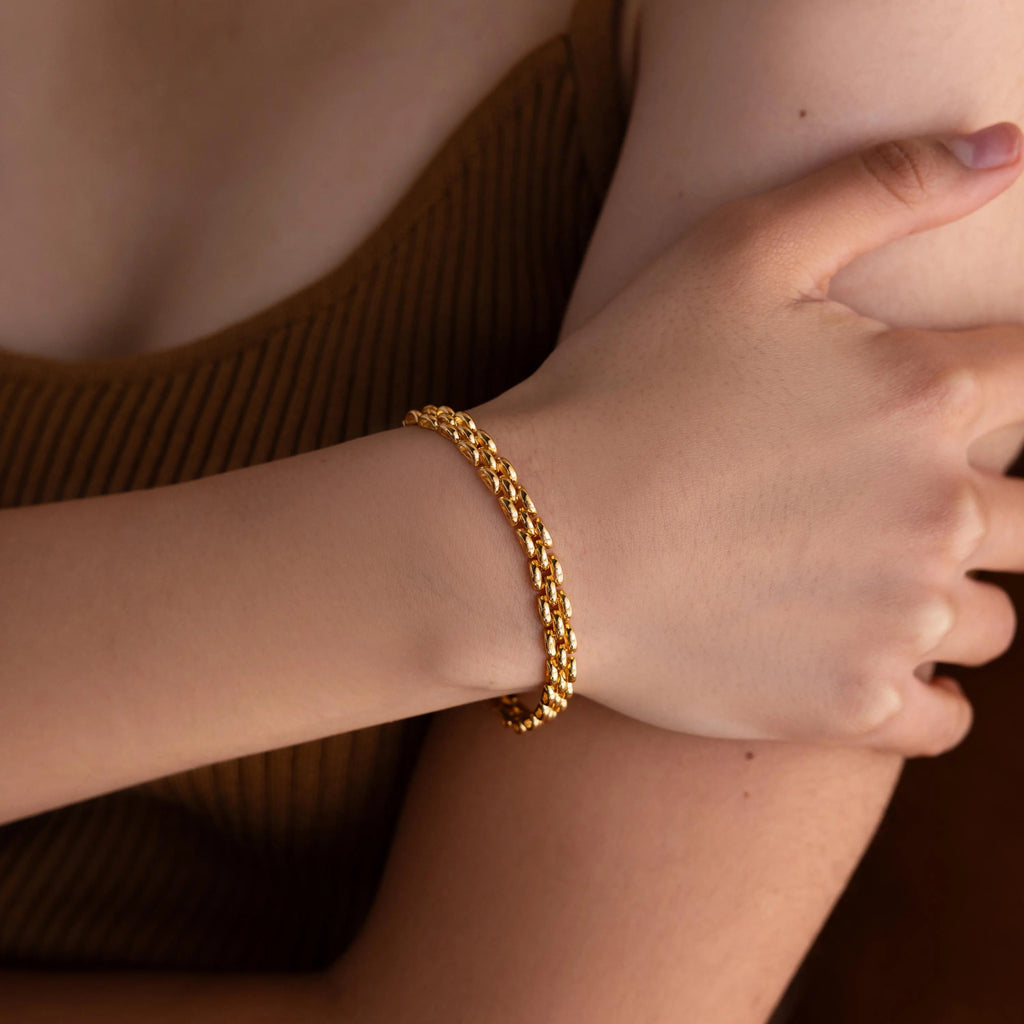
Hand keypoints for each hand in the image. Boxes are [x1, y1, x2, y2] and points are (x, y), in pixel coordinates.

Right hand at [497, 123, 1023, 756]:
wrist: (529, 540)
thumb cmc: (619, 388)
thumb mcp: (737, 249)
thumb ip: (879, 185)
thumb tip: (1004, 151)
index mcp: (923, 395)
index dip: (1008, 381)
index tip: (955, 405)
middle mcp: (937, 511)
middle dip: (979, 504)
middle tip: (888, 504)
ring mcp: (897, 619)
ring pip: (992, 619)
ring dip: (948, 596)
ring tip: (865, 579)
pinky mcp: (847, 705)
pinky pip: (944, 714)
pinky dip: (925, 692)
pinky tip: (873, 660)